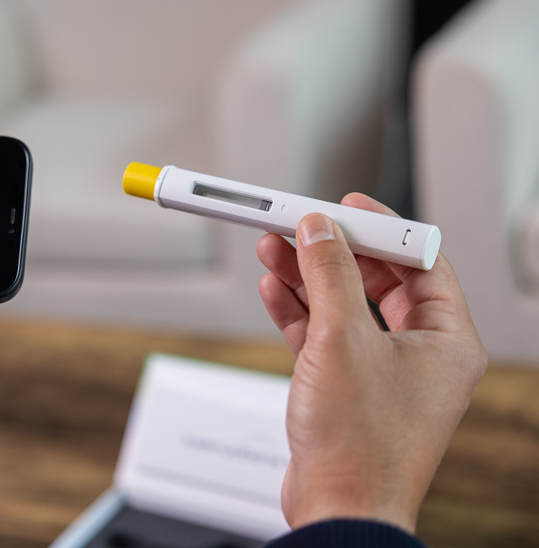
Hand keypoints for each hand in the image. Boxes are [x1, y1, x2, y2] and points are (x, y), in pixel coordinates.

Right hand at [256, 193, 486, 532]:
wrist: (337, 509)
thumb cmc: (360, 444)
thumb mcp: (342, 339)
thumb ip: (329, 274)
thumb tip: (318, 229)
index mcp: (446, 339)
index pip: (419, 260)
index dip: (380, 228)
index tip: (343, 207)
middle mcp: (420, 353)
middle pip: (376, 279)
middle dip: (331, 252)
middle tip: (298, 226)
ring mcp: (382, 371)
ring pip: (344, 305)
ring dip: (306, 278)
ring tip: (270, 250)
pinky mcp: (346, 387)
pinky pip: (324, 336)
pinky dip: (297, 312)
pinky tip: (272, 290)